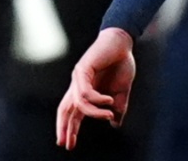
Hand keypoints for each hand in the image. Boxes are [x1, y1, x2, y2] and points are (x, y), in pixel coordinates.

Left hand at [56, 27, 135, 149]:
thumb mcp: (122, 92)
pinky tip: (108, 101)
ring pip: (77, 103)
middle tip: (65, 143)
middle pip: (65, 110)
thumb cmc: (121, 64)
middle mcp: (78, 86)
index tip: (69, 145)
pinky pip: (85, 91)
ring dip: (93, 113)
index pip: (74, 114)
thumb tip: (115, 124)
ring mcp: (78, 78)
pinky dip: (96, 99)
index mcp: (86, 92)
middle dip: (64, 127)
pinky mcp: (83, 69)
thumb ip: (118, 108)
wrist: (123, 42)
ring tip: (108, 115)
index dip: (71, 129)